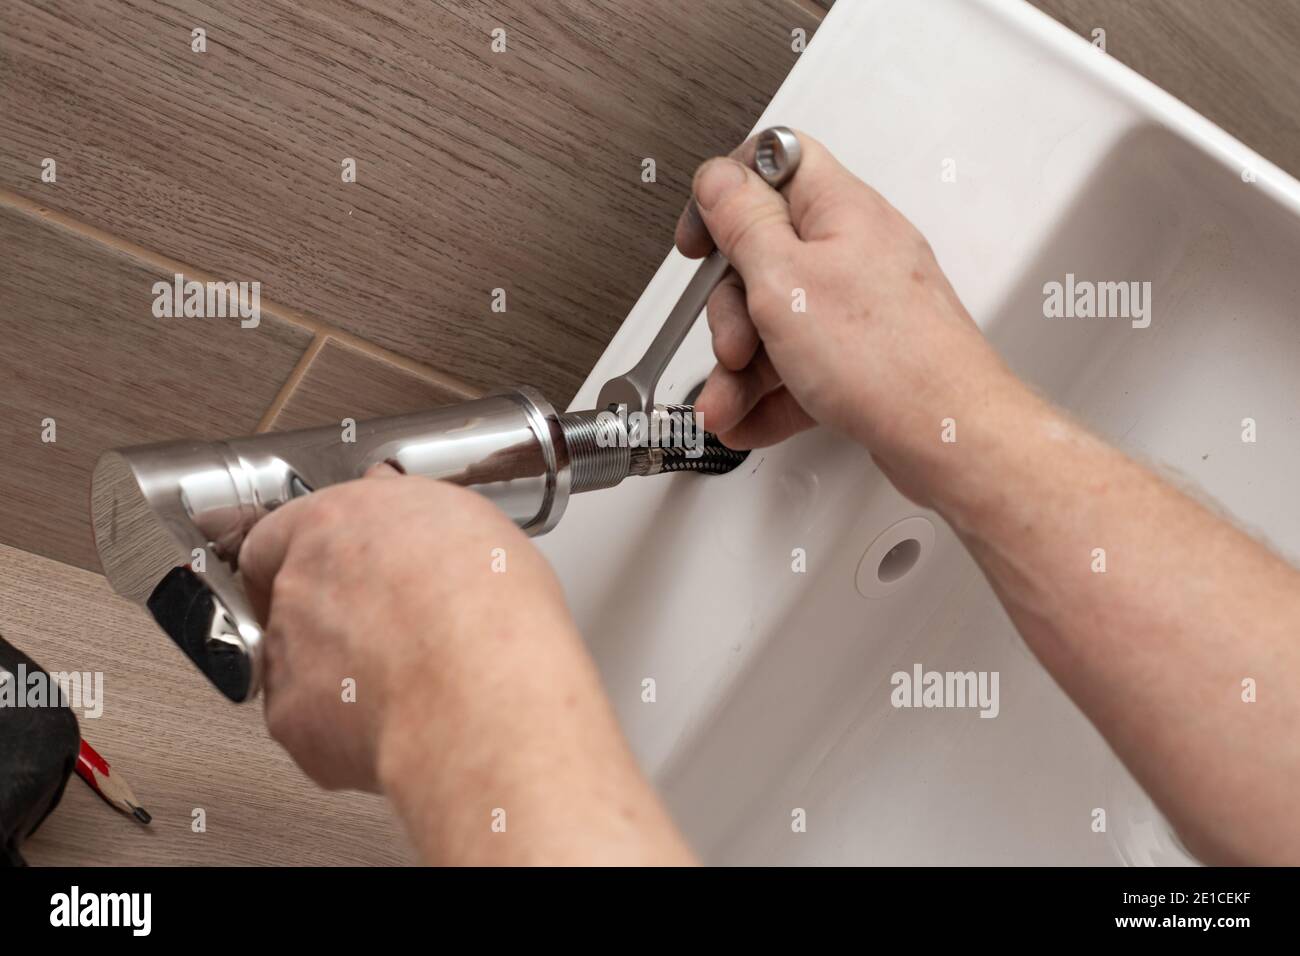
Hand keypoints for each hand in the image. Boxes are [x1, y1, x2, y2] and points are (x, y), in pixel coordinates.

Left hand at [238, 468, 693, 863]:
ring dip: (336, 664)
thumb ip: (426, 524)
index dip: (308, 548)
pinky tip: (395, 715)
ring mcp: (292, 652)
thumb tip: (435, 531)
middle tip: (384, 627)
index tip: (319, 562)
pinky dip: (341, 720)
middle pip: (283, 590)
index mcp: (339, 516)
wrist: (488, 688)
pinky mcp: (296, 720)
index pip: (281, 525)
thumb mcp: (472, 523)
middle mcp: (300, 579)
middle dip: (326, 606)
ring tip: (404, 676)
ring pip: (295, 655)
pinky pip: (308, 717)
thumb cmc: (499, 605)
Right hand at [676, 131, 1015, 503]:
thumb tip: (718, 178)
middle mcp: (854, 251)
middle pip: (764, 259)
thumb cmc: (885, 357)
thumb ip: (743, 223)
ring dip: (740, 369)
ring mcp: (861, 307)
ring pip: (777, 323)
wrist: (948, 433)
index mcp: (839, 210)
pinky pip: (802, 366)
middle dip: (730, 312)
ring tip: (727, 405)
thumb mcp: (784, 278)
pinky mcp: (865, 357)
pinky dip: (770, 394)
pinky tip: (750, 420)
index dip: (726, 194)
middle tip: (733, 344)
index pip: (774, 162)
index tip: (700, 238)